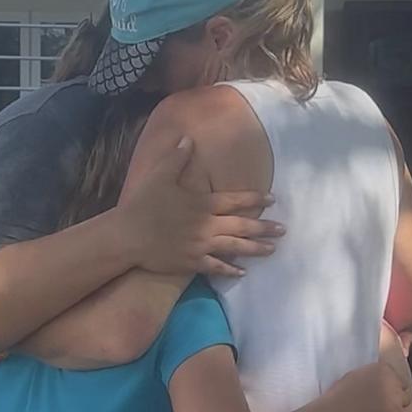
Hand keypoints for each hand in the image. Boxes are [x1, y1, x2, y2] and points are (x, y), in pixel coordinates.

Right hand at [117, 137, 284, 276]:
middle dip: (264, 227)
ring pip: (235, 248)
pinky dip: (230, 269)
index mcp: (203, 203)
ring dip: (255, 249)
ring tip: (272, 250)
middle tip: (283, 230)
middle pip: (242, 226)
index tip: (272, 199)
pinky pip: (216, 267)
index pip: (236, 201)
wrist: (128, 236)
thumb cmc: (144, 204)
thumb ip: (178, 157)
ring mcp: (201, 246)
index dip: (256, 199)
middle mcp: (207, 225)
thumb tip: (189, 139)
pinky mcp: (191, 262)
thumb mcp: (160, 175)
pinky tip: (242, 271)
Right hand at [345, 362, 411, 411]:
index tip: (380, 388)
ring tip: (385, 409)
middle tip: (383, 399)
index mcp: (384, 367)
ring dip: (398, 403)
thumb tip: (375, 380)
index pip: (393, 374)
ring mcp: (397, 396)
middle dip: (395, 391)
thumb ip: (372, 374)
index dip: (387, 382)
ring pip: (406, 399)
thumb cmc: (345, 389)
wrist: (345, 404)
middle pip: (402, 385)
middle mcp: (394, 379)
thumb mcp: (359, 373)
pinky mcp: (397, 411)